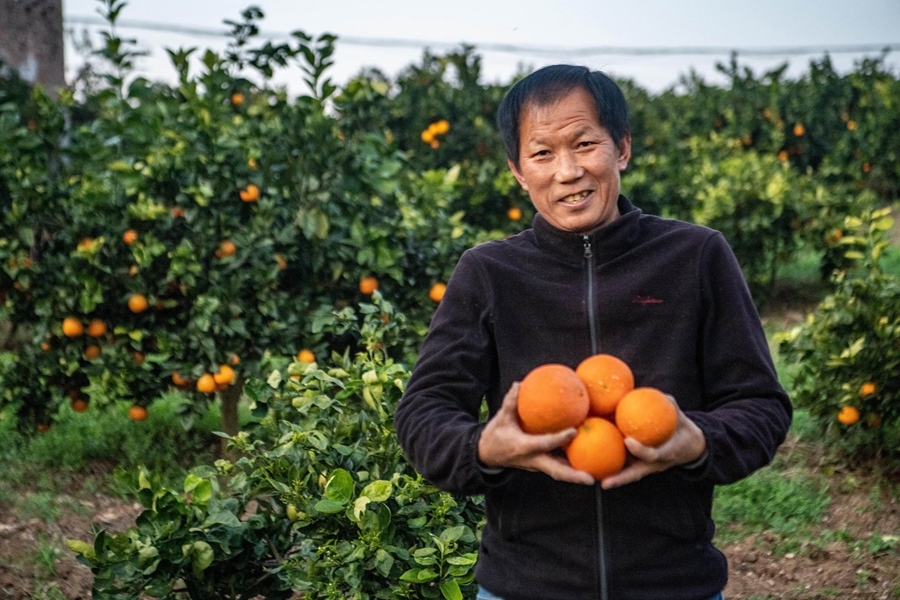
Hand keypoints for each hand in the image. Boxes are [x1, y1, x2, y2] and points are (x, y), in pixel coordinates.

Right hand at [478, 382, 594, 484]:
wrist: (487, 455)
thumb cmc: (495, 436)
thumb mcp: (501, 419)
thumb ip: (510, 403)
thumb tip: (519, 385)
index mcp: (524, 447)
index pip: (544, 443)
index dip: (559, 439)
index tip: (574, 431)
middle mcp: (533, 460)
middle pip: (557, 471)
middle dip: (574, 476)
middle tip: (591, 478)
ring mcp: (538, 465)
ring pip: (560, 472)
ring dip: (576, 475)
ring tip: (597, 474)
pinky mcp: (541, 465)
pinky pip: (559, 466)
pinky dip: (572, 466)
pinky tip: (587, 460)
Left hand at [599, 396, 706, 488]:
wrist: (689, 444)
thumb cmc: (682, 430)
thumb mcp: (680, 418)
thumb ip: (670, 406)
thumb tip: (661, 396)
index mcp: (665, 454)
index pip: (651, 455)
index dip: (640, 450)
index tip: (629, 441)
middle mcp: (652, 464)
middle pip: (633, 474)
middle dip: (619, 479)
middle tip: (605, 483)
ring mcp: (644, 465)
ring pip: (626, 473)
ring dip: (610, 475)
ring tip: (590, 475)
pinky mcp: (638, 463)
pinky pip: (622, 463)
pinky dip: (608, 459)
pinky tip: (591, 450)